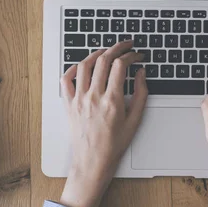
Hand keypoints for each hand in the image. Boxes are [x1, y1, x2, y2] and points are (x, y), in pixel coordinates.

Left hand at [58, 40, 147, 206]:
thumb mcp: (135, 120)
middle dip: (117, 47)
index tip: (137, 55)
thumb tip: (141, 73)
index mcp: (112, 100)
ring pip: (85, 65)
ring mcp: (79, 99)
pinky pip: (66, 80)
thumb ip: (141, 93)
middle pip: (103, 60)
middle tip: (125, 45)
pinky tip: (83, 66)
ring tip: (106, 51)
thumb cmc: (114, 144)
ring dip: (97, 53)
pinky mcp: (69, 104)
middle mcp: (94, 96)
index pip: (120, 66)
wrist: (92, 162)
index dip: (131, 55)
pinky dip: (74, 68)